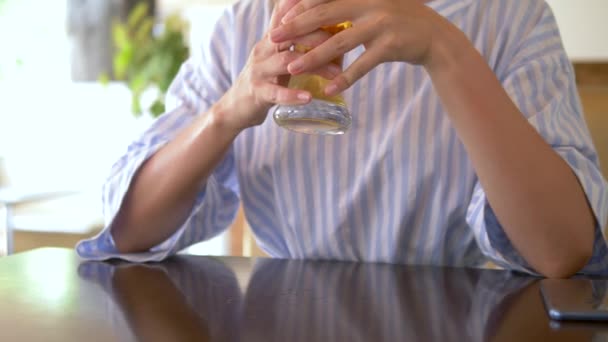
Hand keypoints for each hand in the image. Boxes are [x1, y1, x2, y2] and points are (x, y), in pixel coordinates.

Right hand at [217, 0, 340, 131]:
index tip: (325, 1)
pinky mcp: (257, 92)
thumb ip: (299, 44)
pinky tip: (309, 97)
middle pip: (291, 33)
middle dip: (319, 34)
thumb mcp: (279, 57)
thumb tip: (333, 36)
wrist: (236, 107)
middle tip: (344, 39)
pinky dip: (293, 95)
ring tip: (336, 73)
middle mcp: (263, 48)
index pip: (285, 14)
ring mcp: (259, 70)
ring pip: (288, 60)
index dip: (300, 4)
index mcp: (271, 39)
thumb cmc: (266, 80)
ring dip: (315, 66)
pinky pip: (276, 92)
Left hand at [269, 0, 446, 95]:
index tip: (278, 20)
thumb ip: (348, 7)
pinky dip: (343, 79)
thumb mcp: (373, 6)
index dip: (298, 8)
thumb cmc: (399, 21)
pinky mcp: (389, 46)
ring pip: (338, 43)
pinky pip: (361, 66)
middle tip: (273, 40)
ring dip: (312, 58)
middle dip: (295, 29)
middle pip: (323, 16)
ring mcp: (380, 25)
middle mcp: (368, 4)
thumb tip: (316, 12)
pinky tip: (327, 90)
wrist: (435, 36)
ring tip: (292, 70)